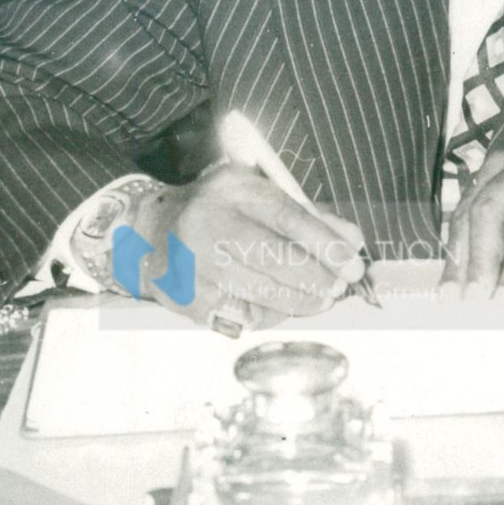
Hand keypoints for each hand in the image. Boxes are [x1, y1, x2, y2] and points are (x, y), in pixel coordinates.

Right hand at [128, 164, 366, 335]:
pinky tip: (281, 307)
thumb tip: (351, 241)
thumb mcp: (257, 195)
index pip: (287, 217)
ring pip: (262, 292)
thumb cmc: (218, 211)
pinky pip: (244, 315)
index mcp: (232, 190)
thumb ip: (307, 215)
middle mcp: (209, 224)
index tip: (353, 263)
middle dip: (317, 276)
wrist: (150, 234)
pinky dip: (271, 315)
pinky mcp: (190, 300)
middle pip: (276, 258)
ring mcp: (196, 266)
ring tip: (320, 299)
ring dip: (301, 301)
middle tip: (340, 287)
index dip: (326, 244)